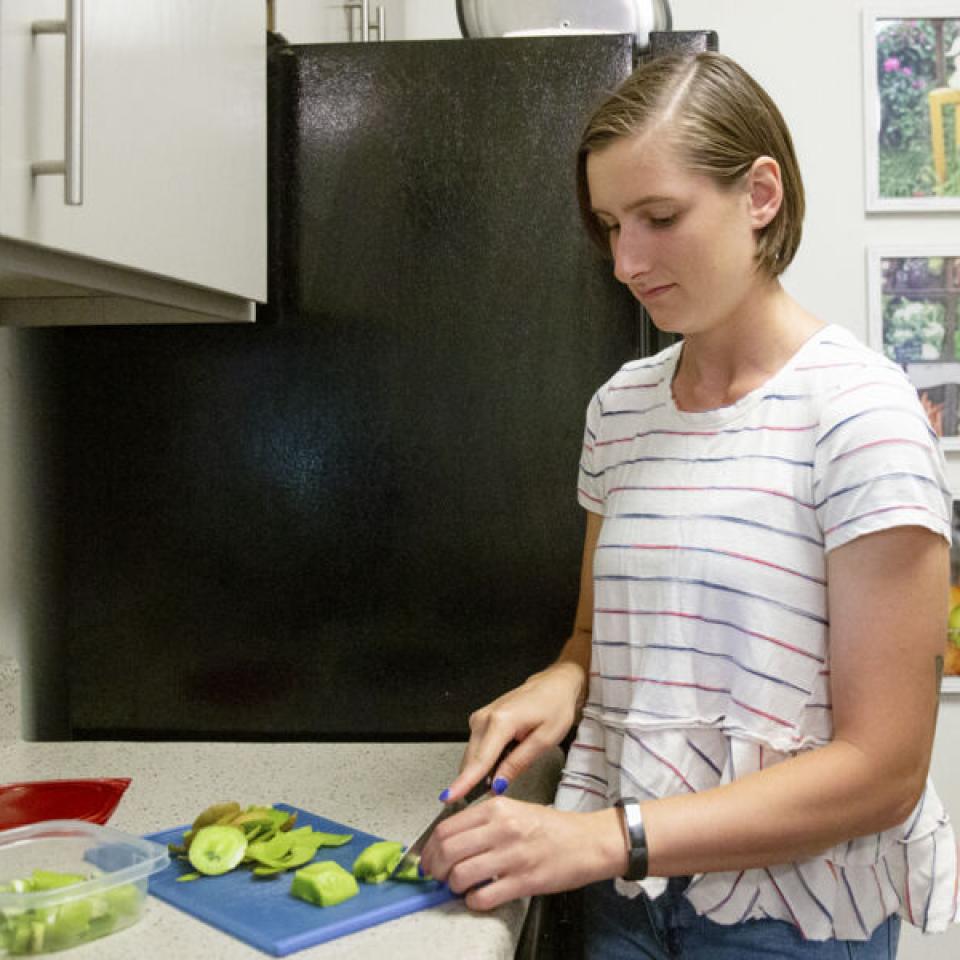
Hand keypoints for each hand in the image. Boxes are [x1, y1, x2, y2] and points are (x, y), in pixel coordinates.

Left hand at [419, 797, 624, 910]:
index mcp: (497, 808)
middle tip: (436, 877)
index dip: (430, 849)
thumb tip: (449, 840)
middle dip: (435, 869)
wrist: (587, 841)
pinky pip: (484, 896)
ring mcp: (513, 855)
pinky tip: (478, 897)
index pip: (447, 827)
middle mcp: (502, 828)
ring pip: (461, 874)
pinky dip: (473, 901)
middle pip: (448, 850)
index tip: (427, 860)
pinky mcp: (524, 881)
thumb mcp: (514, 810)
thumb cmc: (551, 828)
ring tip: (458, 887)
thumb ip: (482, 821)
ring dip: (453, 886)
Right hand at [441, 661, 584, 801]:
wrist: (553, 685)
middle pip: (472, 760)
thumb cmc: (554, 707)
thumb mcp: (545, 740)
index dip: (464, 783)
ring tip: (510, 764)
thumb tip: (496, 785)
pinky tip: (504, 754)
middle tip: (499, 790)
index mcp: (501, 721)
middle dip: (477, 781)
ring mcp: (480, 717)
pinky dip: (485, 759)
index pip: (479, 761)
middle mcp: (484, 717)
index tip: (449, 797)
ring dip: (482, 770)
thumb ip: (517, 764)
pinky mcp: (480, 720)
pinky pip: (476, 748)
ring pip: (472, 756)